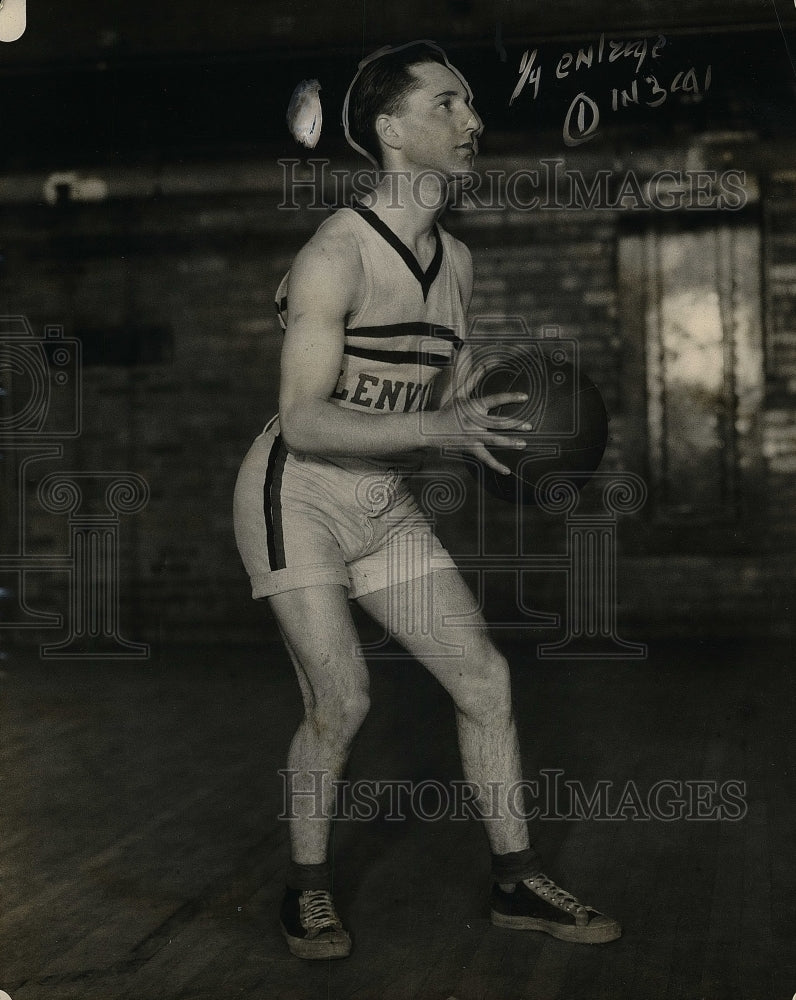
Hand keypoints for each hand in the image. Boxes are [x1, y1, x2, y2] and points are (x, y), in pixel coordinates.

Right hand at [427, 360, 533, 474]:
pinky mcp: (471, 448)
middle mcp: (475, 422)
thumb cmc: (447, 409)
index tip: (525, 396)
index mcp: (474, 407)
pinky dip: (496, 465)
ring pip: (494, 441)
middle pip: (498, 423)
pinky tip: (507, 471)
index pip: (495, 400)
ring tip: (523, 444)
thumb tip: (481, 361)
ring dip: (509, 442)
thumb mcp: (459, 392)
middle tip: (529, 425)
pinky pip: (485, 458)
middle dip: (515, 425)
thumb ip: (473, 377)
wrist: (431, 429)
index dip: (510, 398)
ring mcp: (473, 437)